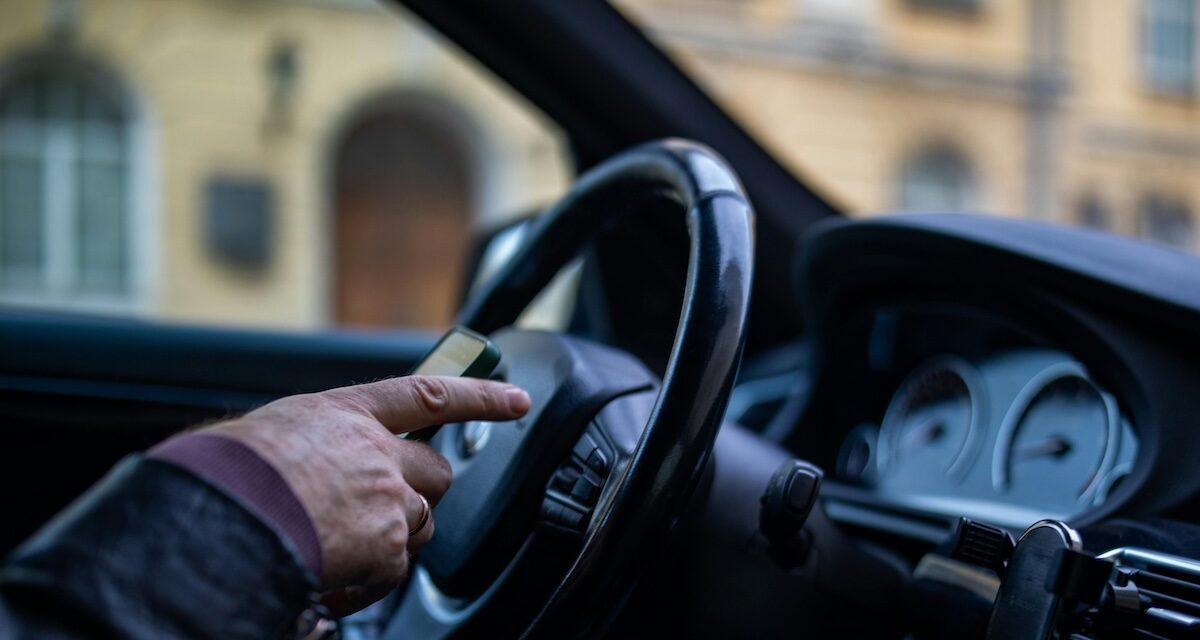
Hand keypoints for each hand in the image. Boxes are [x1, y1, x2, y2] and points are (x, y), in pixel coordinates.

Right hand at [206, 376, 530, 597]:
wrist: (221, 511)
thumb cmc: (226, 473)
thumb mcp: (268, 433)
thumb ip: (310, 442)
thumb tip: (303, 465)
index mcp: (347, 413)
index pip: (429, 395)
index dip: (479, 395)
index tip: (518, 400)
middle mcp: (378, 452)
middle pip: (434, 472)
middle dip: (420, 491)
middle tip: (386, 509)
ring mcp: (388, 499)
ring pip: (420, 522)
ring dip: (394, 537)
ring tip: (343, 547)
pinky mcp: (386, 547)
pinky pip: (393, 569)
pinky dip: (366, 581)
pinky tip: (331, 581)